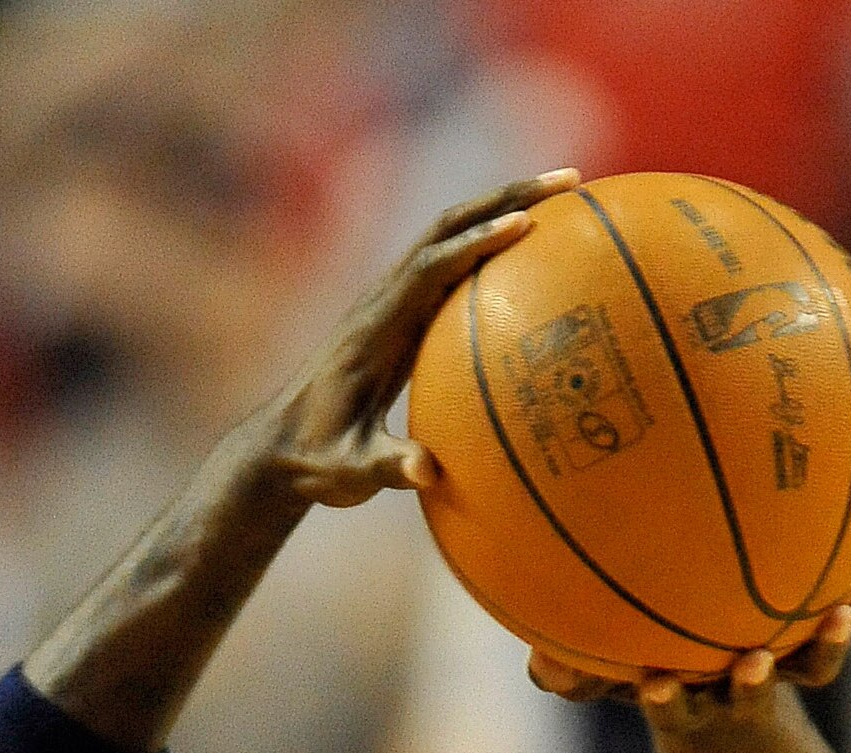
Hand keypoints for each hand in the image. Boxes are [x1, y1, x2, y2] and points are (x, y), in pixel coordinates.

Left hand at [259, 174, 578, 510]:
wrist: (281, 446)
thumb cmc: (316, 461)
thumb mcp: (347, 473)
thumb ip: (384, 469)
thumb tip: (426, 471)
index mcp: (374, 327)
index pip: (428, 269)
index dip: (473, 244)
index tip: (523, 225)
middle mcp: (385, 299)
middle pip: (448, 227)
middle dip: (507, 197)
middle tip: (569, 182)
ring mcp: (395, 301)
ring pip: (453, 235)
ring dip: (506, 207)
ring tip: (568, 196)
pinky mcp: (405, 313)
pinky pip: (455, 266)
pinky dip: (496, 245)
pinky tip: (540, 254)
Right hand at [528, 559, 850, 714]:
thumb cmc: (663, 685)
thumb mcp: (614, 678)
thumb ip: (572, 673)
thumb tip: (536, 667)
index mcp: (679, 693)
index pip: (660, 698)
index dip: (658, 697)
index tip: (650, 686)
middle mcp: (731, 687)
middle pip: (743, 694)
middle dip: (749, 686)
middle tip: (752, 669)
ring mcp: (777, 672)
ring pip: (806, 668)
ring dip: (822, 650)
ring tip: (841, 619)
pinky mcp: (814, 654)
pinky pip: (840, 622)